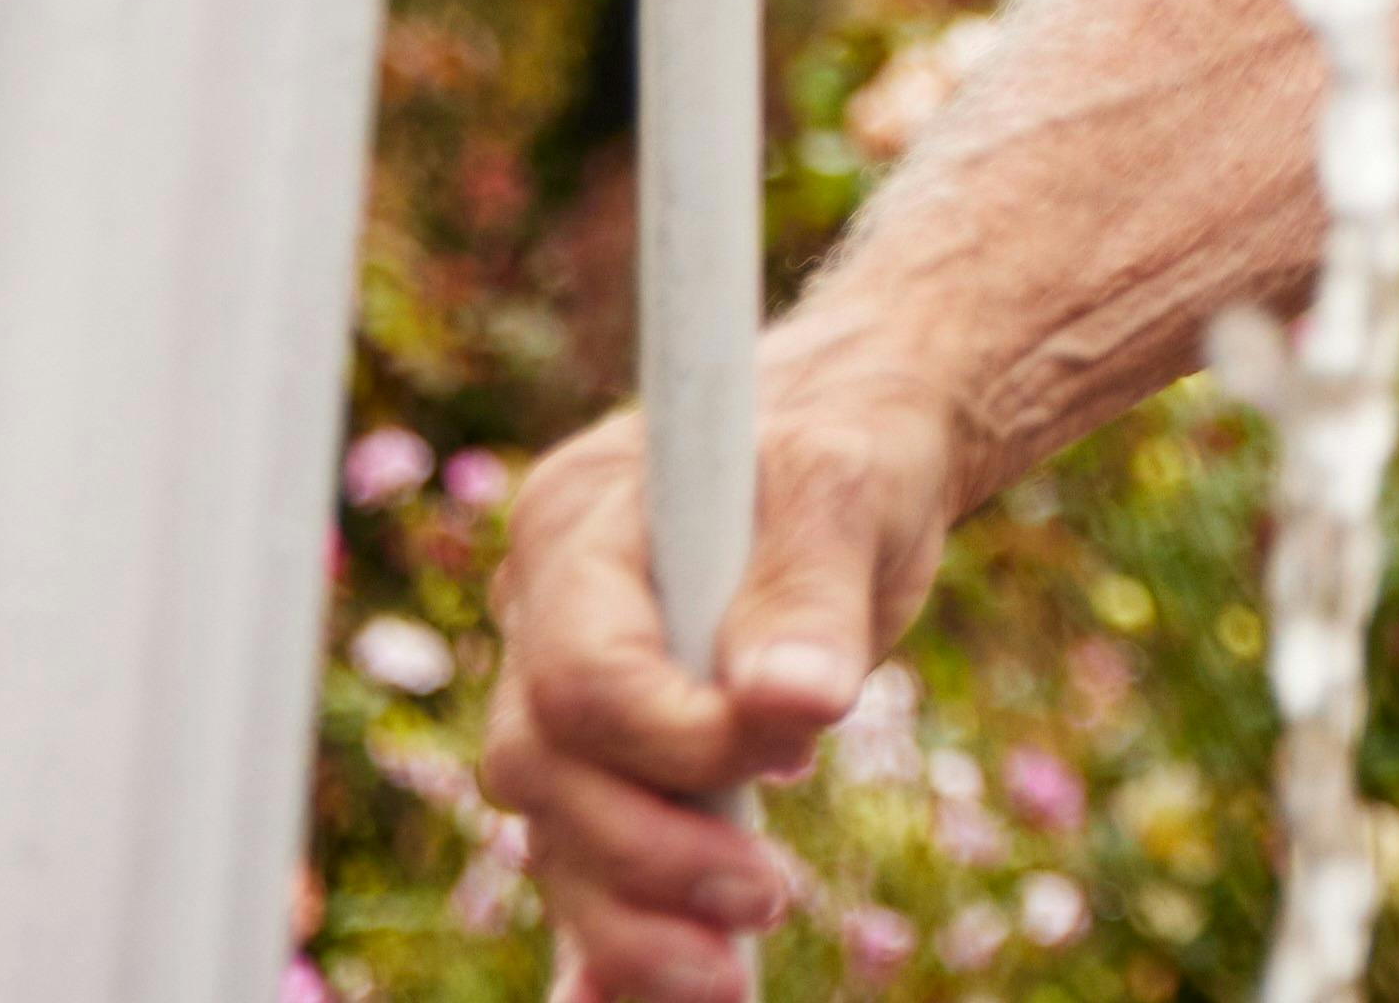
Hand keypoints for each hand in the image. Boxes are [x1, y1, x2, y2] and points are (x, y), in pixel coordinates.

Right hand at [472, 371, 960, 1002]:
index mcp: (578, 529)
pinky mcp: (610, 758)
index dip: (670, 738)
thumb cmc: (847, 449)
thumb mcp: (846, 486)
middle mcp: (543, 618)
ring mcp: (564, 694)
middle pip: (546, 772)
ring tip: (727, 984)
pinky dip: (608, 941)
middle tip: (767, 895)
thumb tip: (795, 703)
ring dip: (633, 921)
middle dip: (647, 852)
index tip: (794, 745)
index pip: (582, 672)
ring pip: (557, 836)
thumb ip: (812, 590)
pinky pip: (583, 864)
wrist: (854, 451)